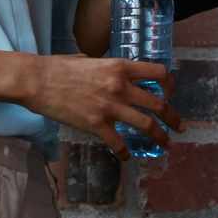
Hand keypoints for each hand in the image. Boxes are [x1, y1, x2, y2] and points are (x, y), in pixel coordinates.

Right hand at [24, 55, 183, 157]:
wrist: (38, 80)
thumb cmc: (61, 67)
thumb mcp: (92, 60)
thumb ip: (110, 69)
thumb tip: (119, 76)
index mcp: (120, 67)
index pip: (158, 73)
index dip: (169, 84)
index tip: (170, 93)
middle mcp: (120, 86)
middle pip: (158, 104)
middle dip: (173, 117)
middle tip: (179, 126)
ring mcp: (110, 107)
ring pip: (146, 125)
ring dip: (159, 137)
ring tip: (165, 144)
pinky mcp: (96, 125)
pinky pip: (119, 143)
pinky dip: (126, 152)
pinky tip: (127, 156)